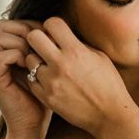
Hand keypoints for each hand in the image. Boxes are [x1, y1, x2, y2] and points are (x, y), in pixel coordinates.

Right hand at [0, 19, 51, 138]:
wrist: (34, 124)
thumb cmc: (45, 95)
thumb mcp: (46, 65)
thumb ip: (45, 46)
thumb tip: (57, 25)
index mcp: (8, 50)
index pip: (12, 23)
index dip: (30, 24)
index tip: (47, 35)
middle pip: (2, 25)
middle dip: (24, 30)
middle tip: (41, 44)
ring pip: (0, 37)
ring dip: (21, 42)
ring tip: (36, 55)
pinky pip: (1, 56)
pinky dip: (17, 56)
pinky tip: (30, 65)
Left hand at [22, 18, 132, 136]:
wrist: (109, 115)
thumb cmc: (108, 84)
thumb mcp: (99, 57)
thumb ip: (78, 44)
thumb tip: (62, 35)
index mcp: (76, 51)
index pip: (52, 23)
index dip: (53, 25)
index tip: (56, 32)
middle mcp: (61, 64)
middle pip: (33, 37)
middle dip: (38, 38)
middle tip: (45, 45)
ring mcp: (51, 82)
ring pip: (29, 60)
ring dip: (37, 60)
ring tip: (48, 66)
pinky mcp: (46, 98)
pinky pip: (31, 80)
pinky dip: (37, 78)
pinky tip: (49, 80)